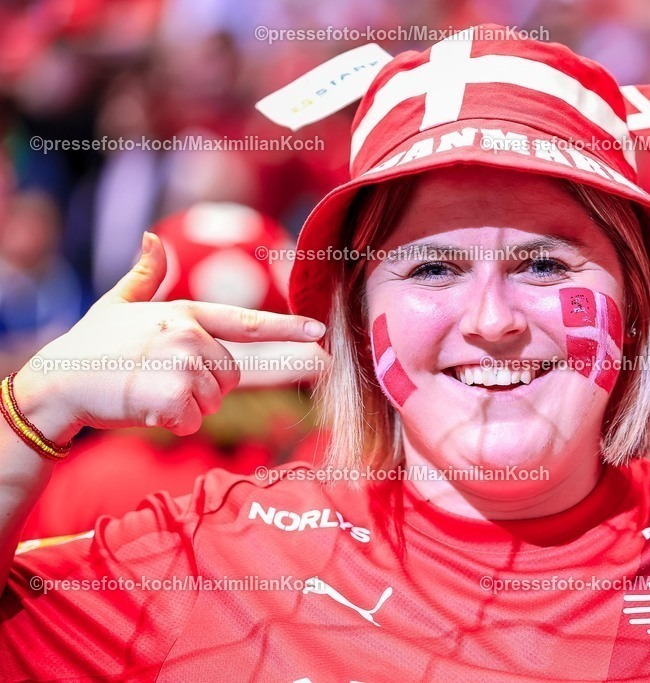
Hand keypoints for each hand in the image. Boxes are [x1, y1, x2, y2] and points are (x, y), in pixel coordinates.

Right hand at [17, 233, 325, 436]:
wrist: (56, 382)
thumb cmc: (90, 346)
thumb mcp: (118, 304)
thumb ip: (146, 276)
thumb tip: (153, 239)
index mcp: (187, 313)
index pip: (250, 322)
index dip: (289, 329)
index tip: (322, 334)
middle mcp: (190, 335)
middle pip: (230, 375)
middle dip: (203, 385)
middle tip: (159, 377)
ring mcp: (183, 365)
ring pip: (213, 400)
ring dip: (186, 404)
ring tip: (148, 388)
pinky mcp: (174, 398)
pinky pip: (193, 420)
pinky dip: (171, 422)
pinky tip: (142, 406)